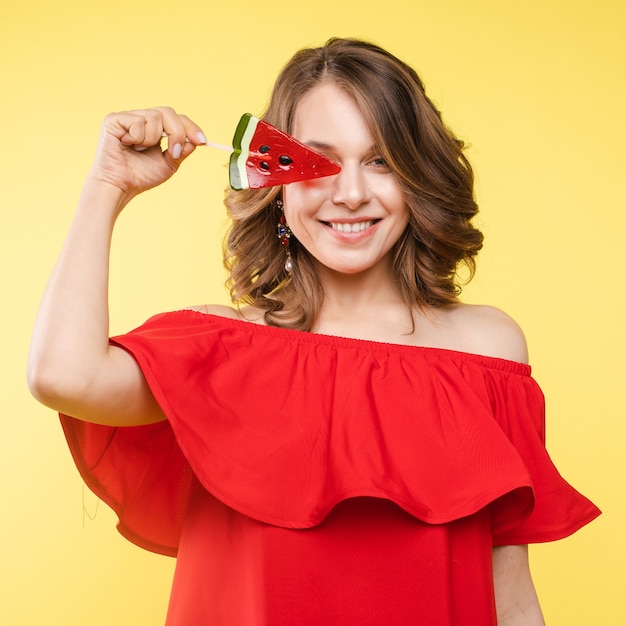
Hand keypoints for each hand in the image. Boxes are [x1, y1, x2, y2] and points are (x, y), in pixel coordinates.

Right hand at [88, 106, 206, 201]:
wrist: (121, 187)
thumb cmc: (141, 177)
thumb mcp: (169, 164)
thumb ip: (182, 151)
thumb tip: (195, 140)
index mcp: (155, 128)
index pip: (177, 118)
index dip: (191, 127)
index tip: (203, 141)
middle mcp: (142, 119)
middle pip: (168, 112)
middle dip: (176, 133)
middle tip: (173, 153)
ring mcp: (128, 117)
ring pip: (153, 117)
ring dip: (152, 140)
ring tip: (140, 151)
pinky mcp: (114, 119)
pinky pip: (137, 121)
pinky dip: (137, 138)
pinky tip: (127, 145)